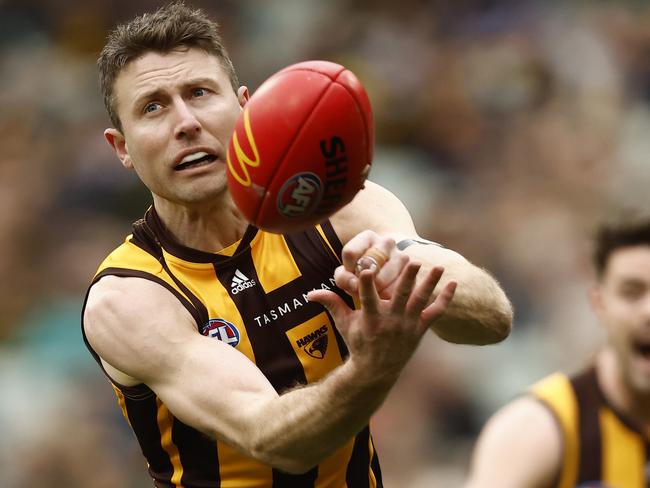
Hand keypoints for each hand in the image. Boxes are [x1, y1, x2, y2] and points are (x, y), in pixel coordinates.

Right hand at [308, 261, 456, 381]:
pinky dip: (446, 299)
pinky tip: (454, 283)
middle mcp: (391, 320)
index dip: (365, 282)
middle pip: (400, 296)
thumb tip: (309, 293)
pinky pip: (436, 313)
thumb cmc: (358, 343)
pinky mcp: (420, 330)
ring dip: (430, 283)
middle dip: (407, 277)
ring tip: (439, 266)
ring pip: (421, 301)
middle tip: (413, 259)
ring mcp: (408, 325)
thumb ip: (331, 304)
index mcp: (371, 318)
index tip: (366, 266)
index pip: (367, 297)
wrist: (376, 372)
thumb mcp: (343, 324)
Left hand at [336, 230, 407, 298]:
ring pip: (381, 281)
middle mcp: (387, 242)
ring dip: (374, 292)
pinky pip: (394, 291)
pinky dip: (386, 298)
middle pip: (368, 267)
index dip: (347, 270)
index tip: (350, 275)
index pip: (350, 253)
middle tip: (363, 287)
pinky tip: (385, 296)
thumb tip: (355, 284)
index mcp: (368, 237)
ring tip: (374, 292)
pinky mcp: (413, 274)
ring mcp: (402, 256)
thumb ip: (343, 278)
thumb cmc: (361, 275)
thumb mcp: (346, 275)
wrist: (387, 279)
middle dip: (361, 282)